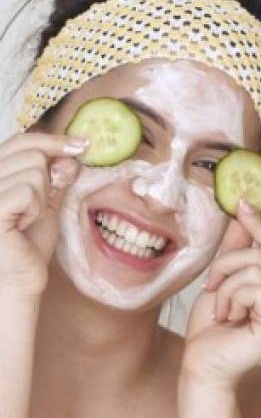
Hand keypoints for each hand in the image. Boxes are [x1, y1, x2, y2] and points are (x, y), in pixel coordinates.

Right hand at [0, 133, 84, 297]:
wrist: (20, 278)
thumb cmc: (28, 243)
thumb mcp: (46, 203)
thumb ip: (55, 178)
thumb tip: (70, 154)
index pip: (20, 141)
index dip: (52, 140)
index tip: (82, 144)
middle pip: (30, 153)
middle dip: (47, 179)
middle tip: (37, 207)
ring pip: (32, 171)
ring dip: (40, 198)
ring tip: (25, 219)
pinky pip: (27, 191)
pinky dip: (34, 208)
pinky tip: (21, 225)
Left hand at [182, 202, 260, 385]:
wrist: (201, 366)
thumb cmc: (210, 330)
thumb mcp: (221, 279)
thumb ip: (236, 248)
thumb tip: (243, 213)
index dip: (260, 225)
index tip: (241, 204)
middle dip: (227, 264)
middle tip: (211, 286)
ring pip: (257, 269)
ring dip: (226, 285)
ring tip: (222, 308)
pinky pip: (256, 288)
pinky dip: (231, 297)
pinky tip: (228, 318)